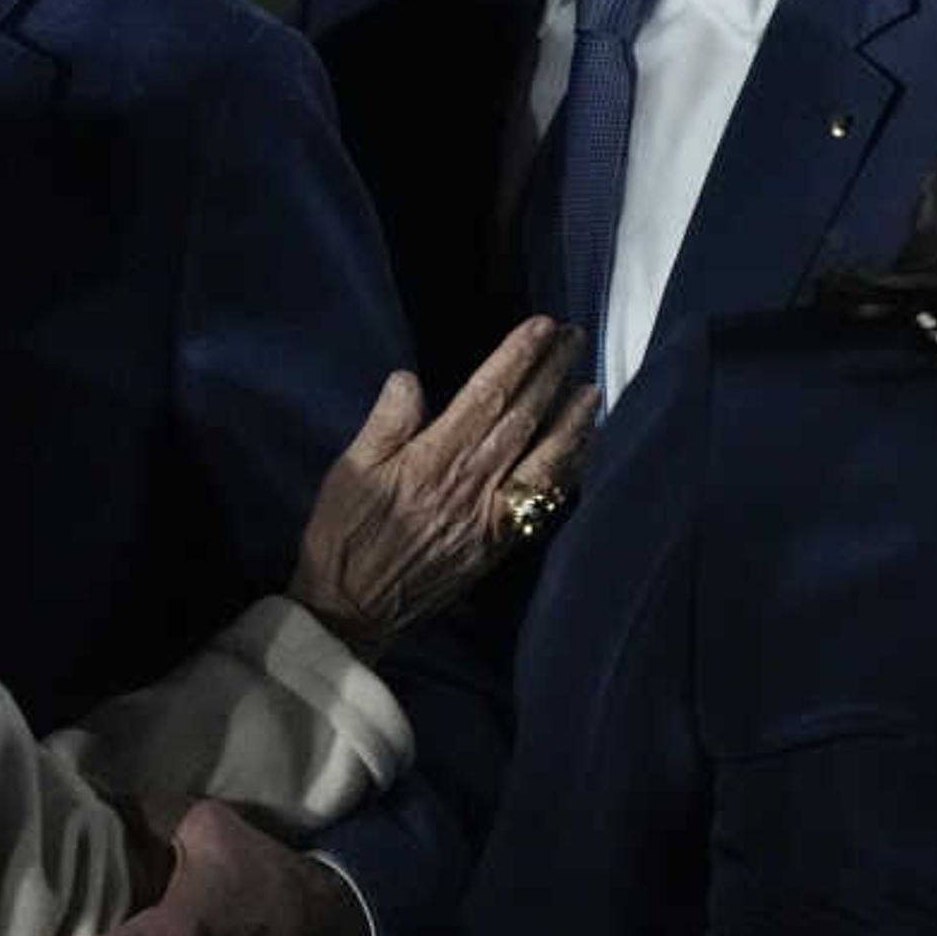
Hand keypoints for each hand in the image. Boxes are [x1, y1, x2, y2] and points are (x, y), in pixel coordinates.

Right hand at [291, 317, 597, 653]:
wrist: (354, 607)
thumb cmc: (344, 534)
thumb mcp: (348, 470)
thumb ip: (385, 424)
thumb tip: (411, 380)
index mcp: (433, 458)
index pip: (486, 395)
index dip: (517, 358)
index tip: (541, 328)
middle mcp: (472, 483)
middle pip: (523, 418)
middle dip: (552, 374)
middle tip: (574, 338)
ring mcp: (492, 515)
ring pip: (545, 459)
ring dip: (573, 421)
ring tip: (592, 389)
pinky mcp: (500, 542)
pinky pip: (543, 501)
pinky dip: (568, 472)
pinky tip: (581, 451)